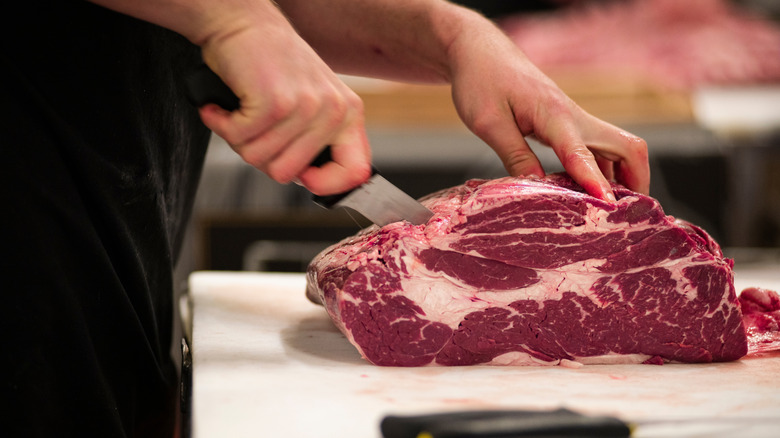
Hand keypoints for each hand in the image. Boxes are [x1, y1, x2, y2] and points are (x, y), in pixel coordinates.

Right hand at [194, 4, 371, 194]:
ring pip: (259, 159)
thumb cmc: (270, 65)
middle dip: (260, 156)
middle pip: (287, 173)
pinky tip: (224, 104)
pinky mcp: (275, 102)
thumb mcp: (310, 102)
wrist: (242, 21)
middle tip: (253, 127)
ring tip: (240, 110)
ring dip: (237, 138)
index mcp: (348, 113)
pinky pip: (239, 138)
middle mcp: (333, 110)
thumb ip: (316, 140)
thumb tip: (308, 181)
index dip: (326, 185)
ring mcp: (306, 106)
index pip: (355, 172)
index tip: (302, 177)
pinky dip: (220, 123)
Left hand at [446, 18, 648, 200]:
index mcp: (554, 114)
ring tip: (615, 213)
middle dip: (636, 181)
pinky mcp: (566, 124)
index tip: (608, 207)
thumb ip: (514, 156)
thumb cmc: (481, 81)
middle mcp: (574, 116)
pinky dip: (603, 171)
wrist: (479, 52)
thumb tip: (538, 188)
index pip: (582, 153)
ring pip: (616, 149)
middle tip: (630, 216)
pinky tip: (588, 192)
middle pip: (627, 146)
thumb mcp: (488, 123)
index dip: (596, 182)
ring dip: (624, 177)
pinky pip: (596, 149)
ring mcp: (574, 119)